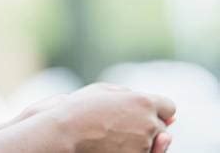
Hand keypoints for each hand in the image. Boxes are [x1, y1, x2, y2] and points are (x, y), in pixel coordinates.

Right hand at [18, 82, 175, 152]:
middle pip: (161, 128)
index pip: (168, 107)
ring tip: (113, 133)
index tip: (139, 112)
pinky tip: (114, 144)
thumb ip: (137, 97)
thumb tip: (172, 116)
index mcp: (144, 101)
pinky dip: (133, 150)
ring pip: (153, 144)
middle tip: (120, 124)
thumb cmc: (83, 107)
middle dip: (147, 125)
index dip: (155, 109)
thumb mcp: (108, 91)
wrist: (66, 132)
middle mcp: (149, 123)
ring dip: (140, 139)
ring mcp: (143, 144)